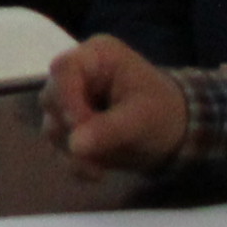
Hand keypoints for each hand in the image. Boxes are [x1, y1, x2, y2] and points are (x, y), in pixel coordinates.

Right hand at [42, 36, 191, 172]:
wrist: (175, 132)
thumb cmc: (163, 113)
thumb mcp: (142, 119)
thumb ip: (108, 129)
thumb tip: (74, 146)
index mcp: (97, 56)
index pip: (64, 69)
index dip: (65, 98)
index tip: (79, 127)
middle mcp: (77, 74)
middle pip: (52, 98)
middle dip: (71, 130)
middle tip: (95, 153)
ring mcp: (70, 99)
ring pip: (51, 125)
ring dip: (72, 151)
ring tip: (99, 167)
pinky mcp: (69, 124)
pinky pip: (58, 145)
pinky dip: (74, 162)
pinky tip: (96, 171)